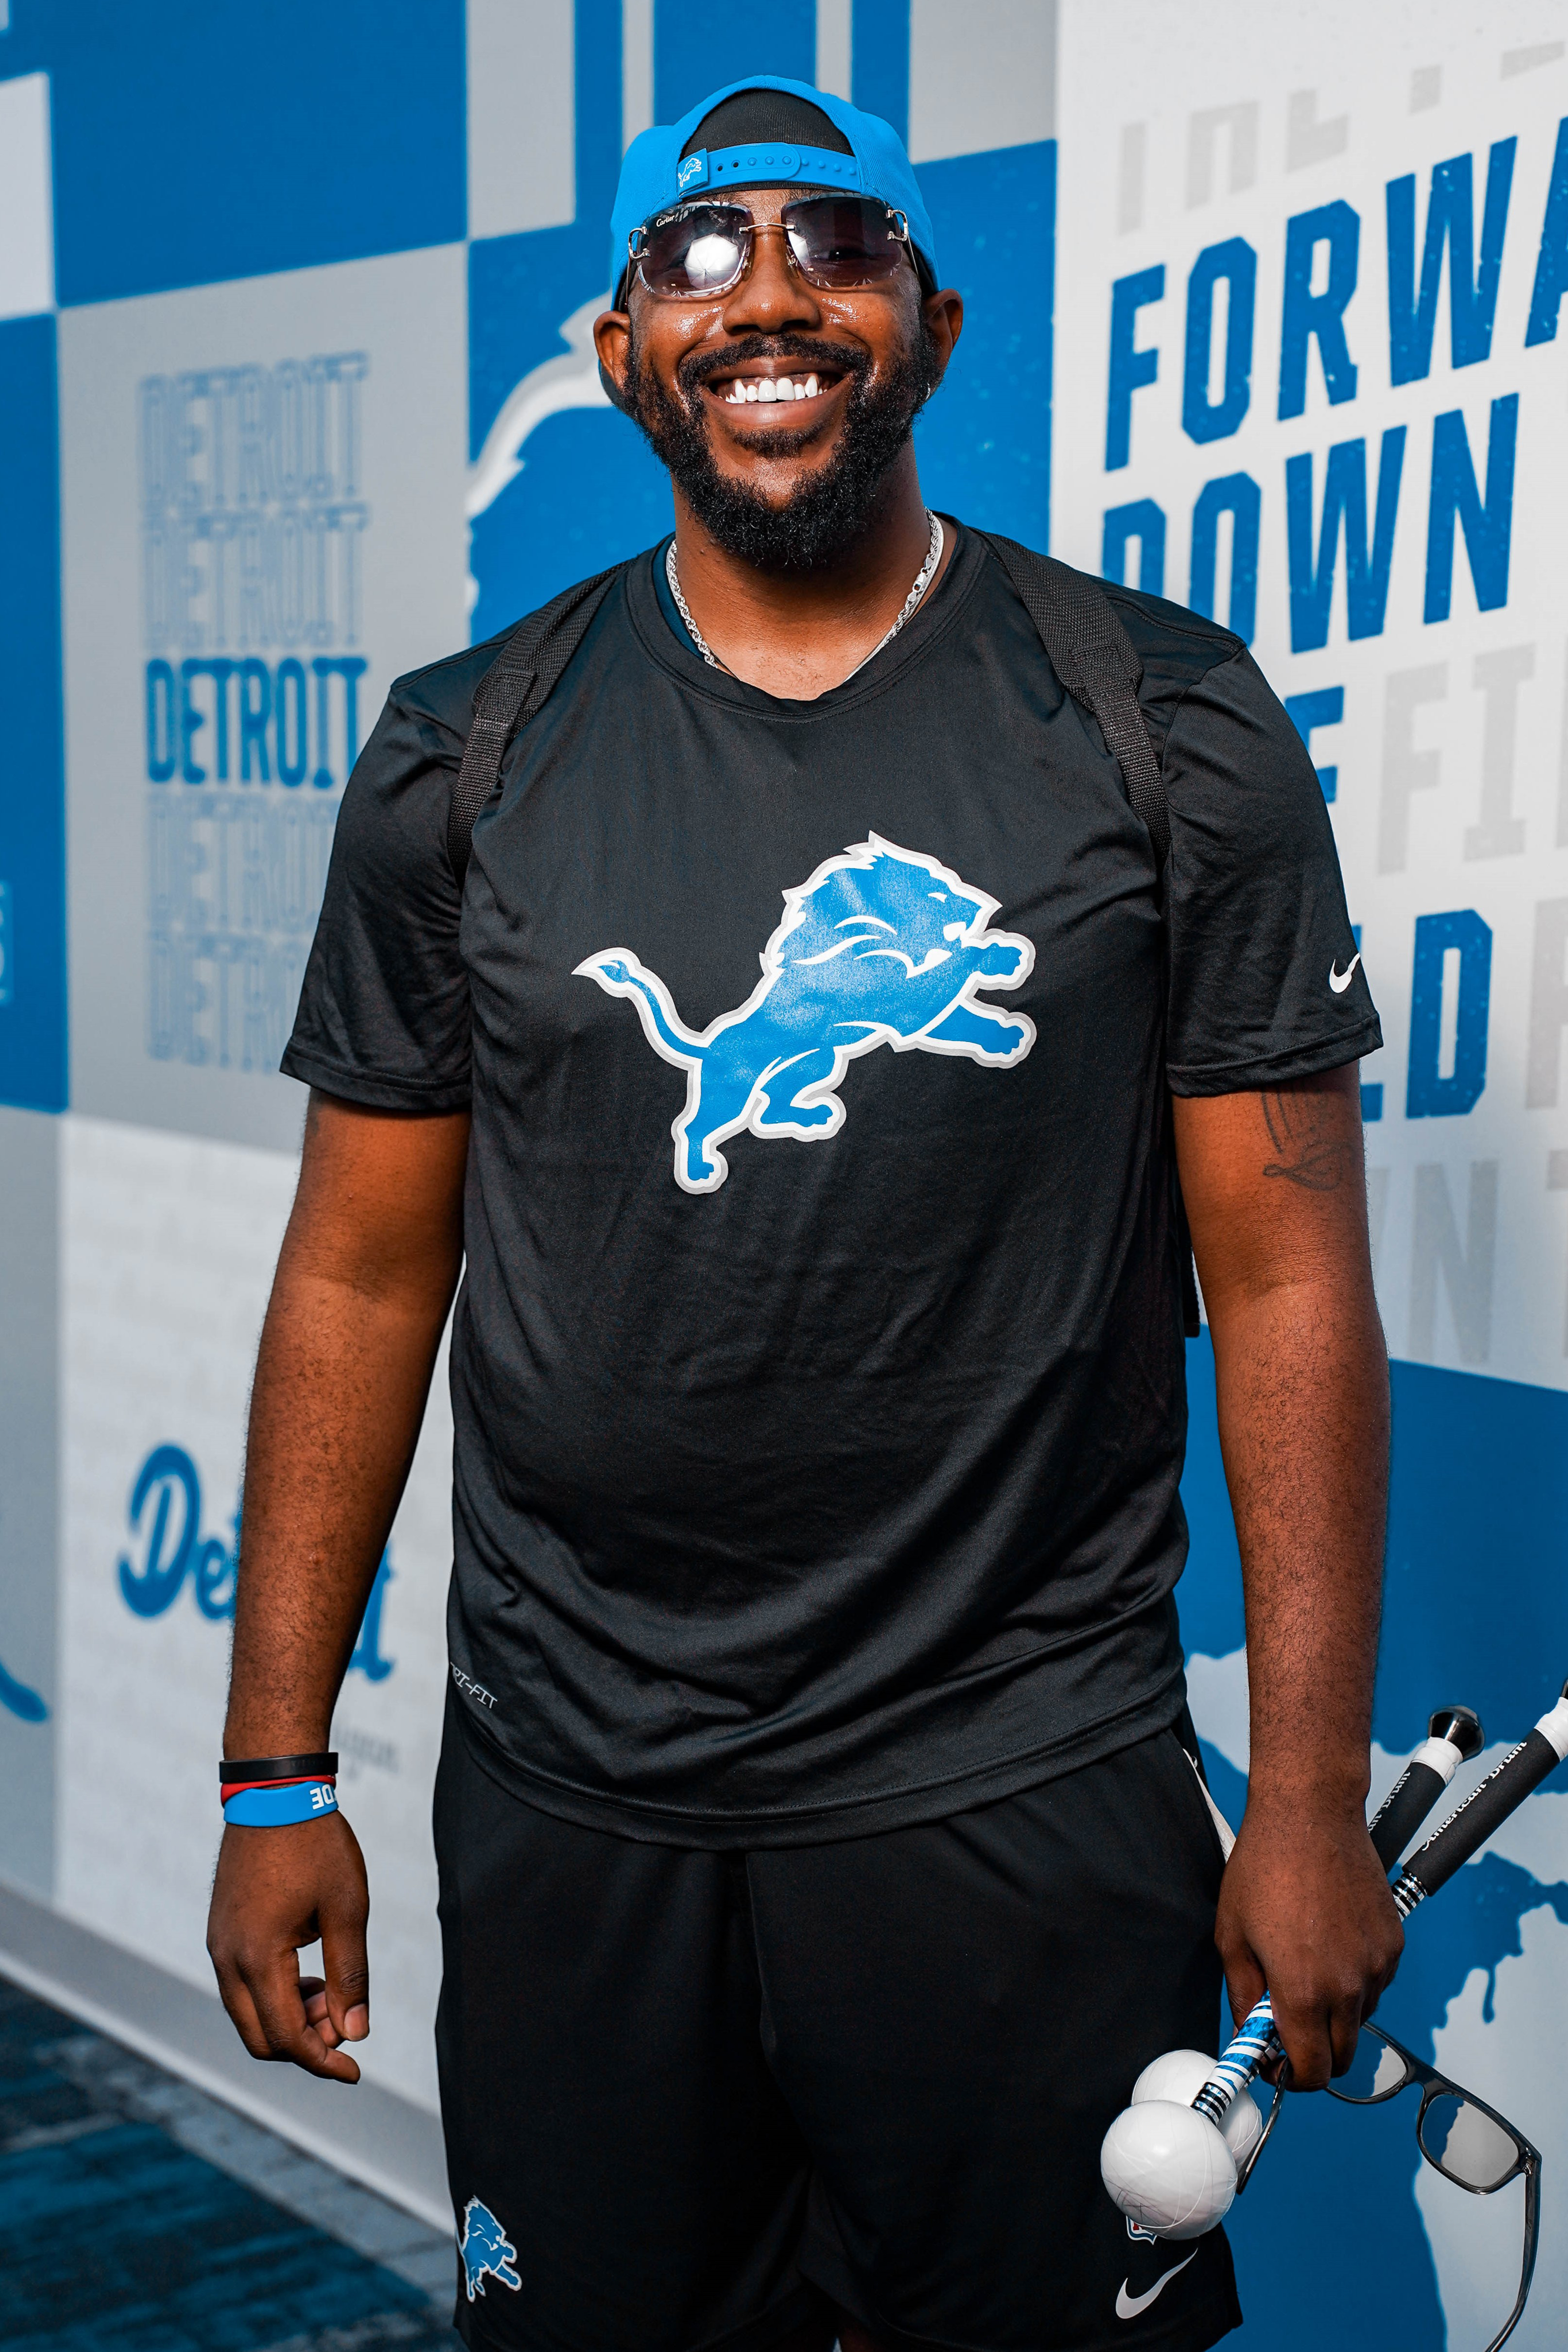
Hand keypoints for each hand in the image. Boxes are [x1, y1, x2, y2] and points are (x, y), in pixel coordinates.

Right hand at [207, 1813, 370, 2082]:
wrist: (274, 1790)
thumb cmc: (315, 1844)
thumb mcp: (347, 1909)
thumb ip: (350, 1975)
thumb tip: (356, 2033)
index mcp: (257, 1957)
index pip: (287, 2037)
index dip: (323, 2061)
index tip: (356, 2072)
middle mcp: (227, 1959)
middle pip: (260, 2037)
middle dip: (305, 2045)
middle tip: (347, 2025)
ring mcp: (218, 1945)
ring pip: (248, 2014)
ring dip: (290, 2019)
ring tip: (331, 1993)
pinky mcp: (220, 1932)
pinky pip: (241, 1986)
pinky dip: (274, 1995)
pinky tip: (308, 1973)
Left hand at [1214, 1795, 1402, 2090]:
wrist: (1310, 1815)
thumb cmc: (1265, 1866)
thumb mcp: (1232, 1935)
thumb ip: (1244, 1996)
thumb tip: (1251, 2033)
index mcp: (1303, 1991)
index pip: (1312, 2072)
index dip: (1290, 2077)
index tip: (1275, 2065)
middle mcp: (1348, 1986)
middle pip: (1342, 2056)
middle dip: (1313, 2054)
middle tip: (1285, 2027)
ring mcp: (1376, 1965)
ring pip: (1360, 2019)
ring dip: (1334, 2013)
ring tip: (1304, 1966)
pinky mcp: (1393, 1942)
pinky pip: (1376, 1983)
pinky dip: (1354, 1981)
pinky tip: (1329, 1944)